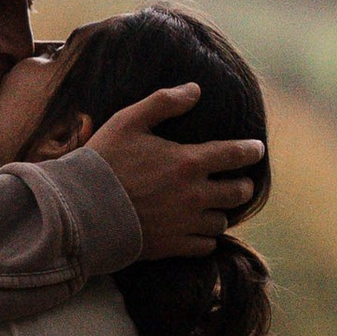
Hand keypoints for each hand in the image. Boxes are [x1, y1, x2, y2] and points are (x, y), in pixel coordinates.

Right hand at [89, 87, 267, 259]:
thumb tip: (195, 89)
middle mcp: (194, 195)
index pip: (235, 155)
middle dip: (242, 185)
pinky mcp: (172, 246)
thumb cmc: (103, 161)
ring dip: (220, 212)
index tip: (256, 149)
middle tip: (238, 181)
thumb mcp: (129, 121)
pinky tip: (196, 229)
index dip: (251, 150)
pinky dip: (206, 238)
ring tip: (213, 206)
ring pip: (222, 221)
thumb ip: (164, 102)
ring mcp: (185, 223)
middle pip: (238, 192)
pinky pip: (205, 245)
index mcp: (188, 162)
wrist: (80, 209)